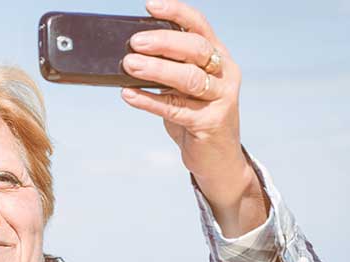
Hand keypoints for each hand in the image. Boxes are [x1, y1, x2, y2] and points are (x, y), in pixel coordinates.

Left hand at [121, 0, 266, 236]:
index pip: (200, 26)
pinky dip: (149, 100)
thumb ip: (166, 69)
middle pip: (196, 49)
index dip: (176, 12)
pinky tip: (128, 95)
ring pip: (188, 78)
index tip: (149, 5)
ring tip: (128, 65)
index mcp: (218, 57)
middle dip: (164, 43)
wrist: (217, 158)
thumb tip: (125, 55)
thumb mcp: (183, 88)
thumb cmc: (193, 115)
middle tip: (134, 43)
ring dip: (155, 70)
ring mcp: (220, 99)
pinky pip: (175, 109)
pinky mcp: (209, 123)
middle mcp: (224, 73)